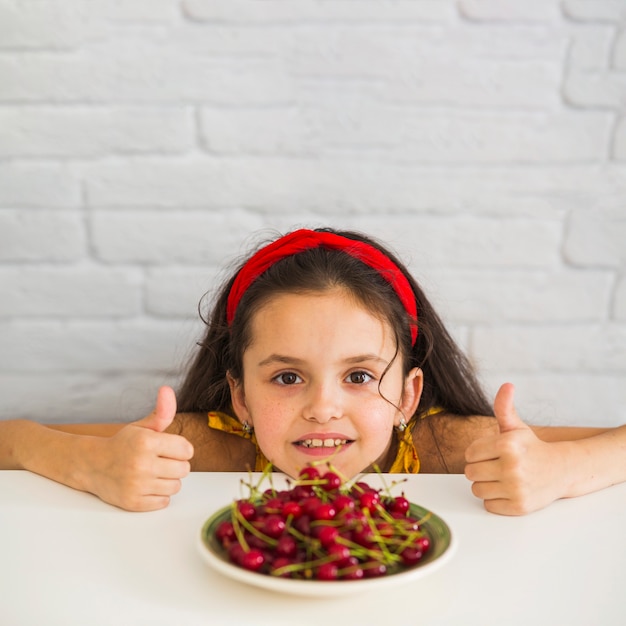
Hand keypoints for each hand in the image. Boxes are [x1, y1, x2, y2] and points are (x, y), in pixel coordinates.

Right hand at [89, 386, 193, 511]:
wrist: (92, 465)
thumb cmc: (123, 445)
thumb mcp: (143, 427)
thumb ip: (162, 412)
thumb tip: (168, 390)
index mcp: (146, 442)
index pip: (187, 450)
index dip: (180, 449)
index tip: (168, 448)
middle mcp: (141, 464)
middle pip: (184, 469)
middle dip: (175, 464)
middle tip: (159, 461)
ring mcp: (136, 485)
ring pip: (176, 486)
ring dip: (168, 480)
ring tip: (153, 473)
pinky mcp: (133, 503)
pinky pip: (164, 502)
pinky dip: (158, 495)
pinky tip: (146, 485)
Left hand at [464, 383, 562, 514]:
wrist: (562, 470)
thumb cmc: (532, 447)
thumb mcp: (516, 427)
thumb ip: (504, 407)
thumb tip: (507, 385)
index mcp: (508, 444)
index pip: (469, 453)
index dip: (477, 453)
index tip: (491, 452)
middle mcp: (512, 467)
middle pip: (470, 473)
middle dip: (480, 469)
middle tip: (496, 466)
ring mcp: (516, 488)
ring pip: (477, 490)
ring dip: (486, 485)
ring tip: (502, 478)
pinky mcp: (519, 506)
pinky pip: (489, 505)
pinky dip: (495, 500)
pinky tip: (509, 490)